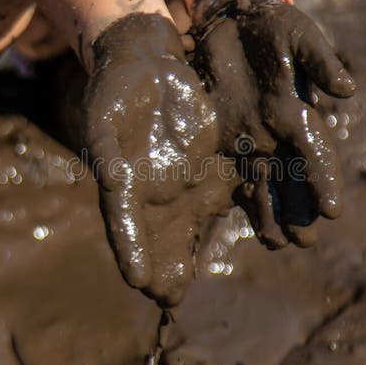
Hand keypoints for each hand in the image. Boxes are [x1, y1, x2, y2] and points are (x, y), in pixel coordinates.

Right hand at [66, 13, 233, 306]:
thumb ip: (106, 149)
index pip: (125, 225)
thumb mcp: (104, 114)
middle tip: (170, 300)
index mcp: (125, 185)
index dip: (132, 252)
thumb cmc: (117, 90)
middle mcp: (156, 192)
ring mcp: (187, 181)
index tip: (140, 282)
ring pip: (195, 225)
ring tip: (216, 279)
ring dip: (198, 252)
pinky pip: (230, 194)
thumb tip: (112, 181)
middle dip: (166, 269)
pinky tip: (261, 236)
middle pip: (160, 238)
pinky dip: (243, 215)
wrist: (150, 64)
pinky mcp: (216, 165)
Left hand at [192, 0, 354, 248]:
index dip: (323, 181)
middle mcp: (278, 133)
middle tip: (304, 240)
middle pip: (291, 178)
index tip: (331, 212)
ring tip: (275, 244)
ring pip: (264, 183)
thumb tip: (346, 89)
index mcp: (298, 112)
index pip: (314, 153)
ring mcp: (251, 138)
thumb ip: (319, 60)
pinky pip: (231, 172)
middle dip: (299, 209)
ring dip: (271, 213)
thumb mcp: (298, 36)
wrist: (234, 20)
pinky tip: (240, 219)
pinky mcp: (224, 137)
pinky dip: (238, 196)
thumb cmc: (273, 26)